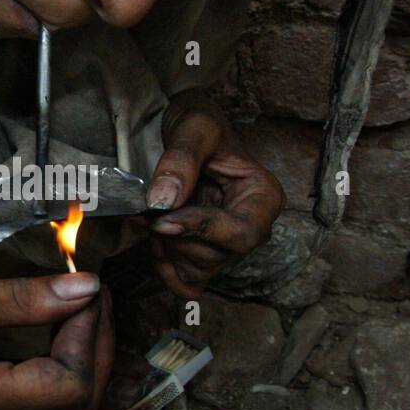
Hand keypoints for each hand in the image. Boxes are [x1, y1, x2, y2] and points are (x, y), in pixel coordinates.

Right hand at [0, 271, 113, 409]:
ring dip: (83, 380)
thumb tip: (83, 289)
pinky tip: (51, 354)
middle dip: (98, 355)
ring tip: (79, 327)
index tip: (86, 288)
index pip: (72, 385)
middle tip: (92, 301)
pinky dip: (57, 396)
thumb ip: (16, 298)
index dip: (91, 335)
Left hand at [145, 88, 284, 298]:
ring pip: (199, 270)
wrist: (187, 134)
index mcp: (264, 198)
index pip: (242, 233)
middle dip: (176, 238)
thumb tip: (163, 201)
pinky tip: (155, 241)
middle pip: (218, 256)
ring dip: (167, 250)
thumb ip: (181, 161)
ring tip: (149, 218)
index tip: (163, 219)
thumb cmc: (200, 126)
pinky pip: (187, 282)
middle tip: (145, 212)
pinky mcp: (205, 256)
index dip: (202, 231)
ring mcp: (228, 246)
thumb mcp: (195, 128)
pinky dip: (166, 269)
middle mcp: (252, 228)